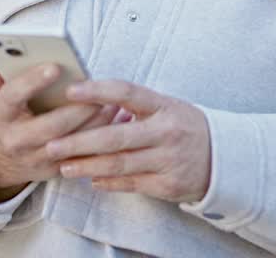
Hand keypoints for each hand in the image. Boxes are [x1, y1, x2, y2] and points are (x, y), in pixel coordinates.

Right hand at [0, 64, 116, 202]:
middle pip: (51, 125)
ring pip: (72, 143)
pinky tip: (113, 122)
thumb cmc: (0, 120)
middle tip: (97, 90)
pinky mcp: (55, 169)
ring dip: (96, 123)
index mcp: (0, 115)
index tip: (55, 66)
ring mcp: (37, 157)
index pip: (13, 96)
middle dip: (77, 108)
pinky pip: (82, 156)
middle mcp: (17, 139)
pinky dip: (99, 139)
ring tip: (112, 102)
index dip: (32, 81)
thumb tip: (7, 54)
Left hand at [45, 80, 211, 202]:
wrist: (224, 159)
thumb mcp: (166, 107)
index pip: (127, 92)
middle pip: (115, 137)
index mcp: (164, 106)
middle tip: (52, 145)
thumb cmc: (185, 127)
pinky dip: (108, 182)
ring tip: (63, 166)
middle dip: (80, 142)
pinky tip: (91, 179)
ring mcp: (168, 160)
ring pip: (119, 165)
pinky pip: (131, 183)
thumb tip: (92, 99)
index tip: (71, 91)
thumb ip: (134, 105)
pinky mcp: (168, 185)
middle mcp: (166, 133)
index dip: (98, 91)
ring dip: (86, 166)